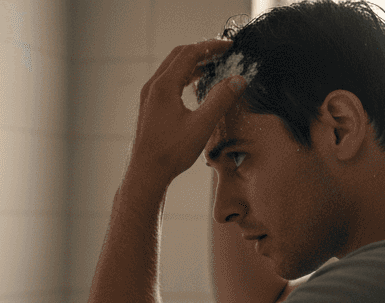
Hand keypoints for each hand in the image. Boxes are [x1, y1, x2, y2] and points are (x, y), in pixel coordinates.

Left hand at [129, 39, 243, 184]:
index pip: (189, 53)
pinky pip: (167, 82)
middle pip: (178, 56)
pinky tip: (196, 85)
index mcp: (164, 86)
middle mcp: (153, 87)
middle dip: (201, 51)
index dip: (211, 46)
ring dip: (192, 64)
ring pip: (171, 69)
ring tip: (213, 66)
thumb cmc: (171, 152)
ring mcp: (149, 97)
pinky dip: (184, 76)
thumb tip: (237, 80)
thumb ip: (221, 99)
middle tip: (222, 52)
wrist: (146, 174)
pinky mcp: (149, 107)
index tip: (229, 46)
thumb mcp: (202, 125)